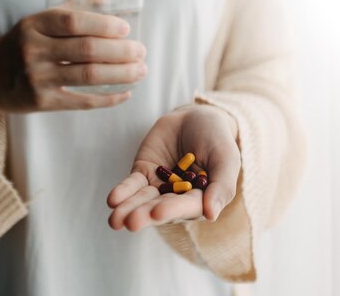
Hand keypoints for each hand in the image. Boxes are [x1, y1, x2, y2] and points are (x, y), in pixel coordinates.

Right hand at [0, 7, 146, 127]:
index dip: (104, 24)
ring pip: (89, 75)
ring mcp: (36, 78)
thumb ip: (68, 9)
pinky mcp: (41, 102)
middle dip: (121, 51)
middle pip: (87, 49)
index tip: (126, 29)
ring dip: (122, 74)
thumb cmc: (18, 46)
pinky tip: (126, 93)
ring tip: (141, 70)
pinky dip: (108, 98)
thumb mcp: (34, 22)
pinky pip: (82, 101)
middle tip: (142, 51)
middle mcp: (33, 50)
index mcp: (33, 24)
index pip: (74, 21)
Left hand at [107, 105, 240, 230]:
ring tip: (115, 220)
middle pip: (160, 208)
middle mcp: (178, 198)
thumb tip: (211, 215)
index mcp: (201, 199)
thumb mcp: (226, 158)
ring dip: (129, 209)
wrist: (196, 116)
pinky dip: (123, 192)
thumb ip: (221, 186)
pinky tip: (112, 200)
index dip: (172, 209)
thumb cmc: (217, 139)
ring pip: (142, 200)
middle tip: (131, 222)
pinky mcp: (143, 173)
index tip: (158, 212)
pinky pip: (131, 185)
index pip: (186, 207)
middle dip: (144, 215)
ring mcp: (158, 186)